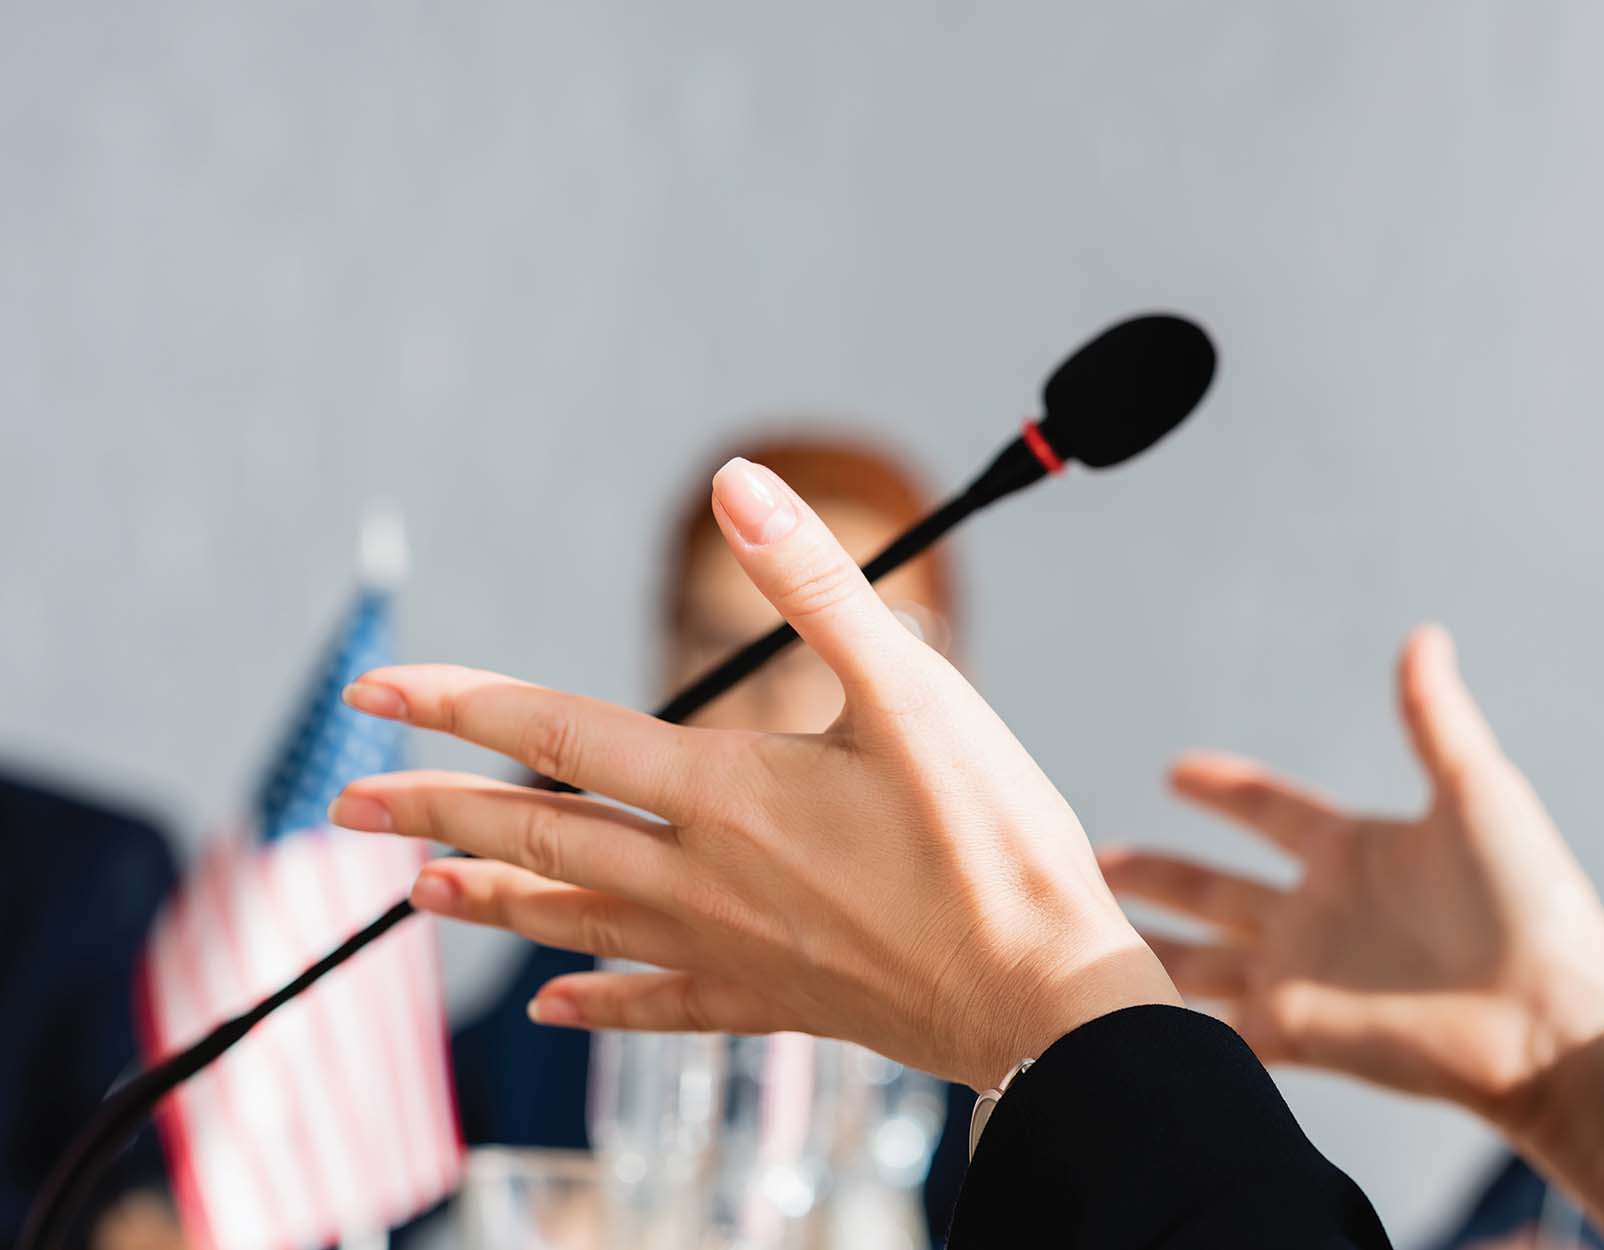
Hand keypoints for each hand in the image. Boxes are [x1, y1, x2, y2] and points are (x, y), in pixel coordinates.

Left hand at [329, 458, 1176, 1089]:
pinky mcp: (772, 1002)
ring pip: (576, 919)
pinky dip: (599, 999)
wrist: (1042, 995)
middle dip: (433, 810)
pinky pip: (658, 1004)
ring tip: (416, 890)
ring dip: (490, 898)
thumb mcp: (913, 693)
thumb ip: (817, 586)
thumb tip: (738, 484)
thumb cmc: (993, 842)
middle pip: (537, 836)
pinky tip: (558, 1005)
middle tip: (345, 802)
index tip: (374, 690)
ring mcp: (730, 948)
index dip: (457, 704)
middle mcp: (703, 877)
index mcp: (726, 792)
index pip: (555, 736)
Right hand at [1101, 627, 1603, 1240]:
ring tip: (1085, 930)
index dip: (1224, 791)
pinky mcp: (1293, 1034)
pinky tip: (1112, 1010)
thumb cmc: (1531, 904)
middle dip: (1159, 874)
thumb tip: (1424, 635)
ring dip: (1144, 945)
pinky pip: (1210, 1029)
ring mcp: (1304, 978)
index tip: (1175, 770)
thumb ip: (1433, 718)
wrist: (1550, 1018)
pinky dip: (1162, 1020)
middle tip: (1095, 859)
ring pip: (1200, 960)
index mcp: (1355, 853)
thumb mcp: (1477, 791)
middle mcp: (1321, 915)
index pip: (1270, 813)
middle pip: (1217, 889)